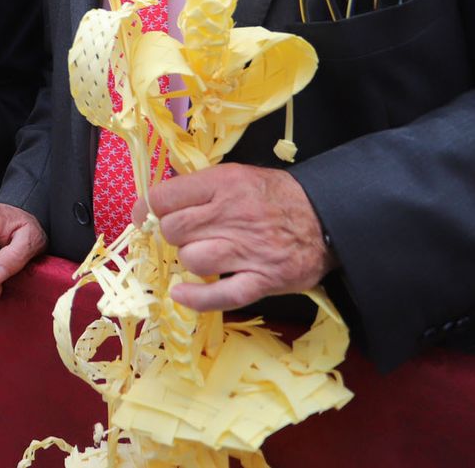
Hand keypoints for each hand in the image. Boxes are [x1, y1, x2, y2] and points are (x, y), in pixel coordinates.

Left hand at [132, 163, 335, 311]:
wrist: (328, 218)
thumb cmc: (277, 196)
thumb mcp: (238, 176)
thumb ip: (201, 187)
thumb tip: (159, 201)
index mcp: (224, 184)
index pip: (166, 197)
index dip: (147, 210)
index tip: (146, 218)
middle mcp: (233, 215)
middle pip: (174, 230)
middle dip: (171, 235)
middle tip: (184, 236)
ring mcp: (248, 250)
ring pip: (192, 260)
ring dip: (189, 261)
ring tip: (201, 256)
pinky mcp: (262, 280)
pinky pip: (220, 296)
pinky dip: (196, 299)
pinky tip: (182, 294)